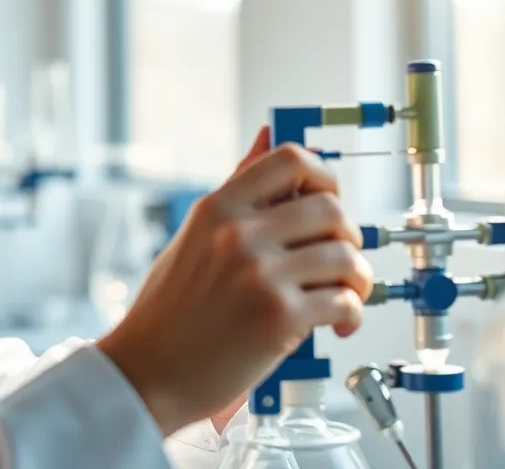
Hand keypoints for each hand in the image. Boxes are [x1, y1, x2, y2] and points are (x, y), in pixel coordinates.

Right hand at [96, 127, 372, 436]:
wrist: (147, 372)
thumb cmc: (169, 309)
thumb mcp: (195, 235)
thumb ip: (237, 188)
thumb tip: (266, 133)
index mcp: (218, 207)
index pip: (291, 158)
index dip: (324, 175)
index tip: (327, 197)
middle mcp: (239, 234)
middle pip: (330, 207)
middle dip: (348, 234)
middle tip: (339, 258)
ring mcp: (260, 274)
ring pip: (346, 256)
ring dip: (356, 279)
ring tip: (343, 295)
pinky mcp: (279, 318)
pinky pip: (344, 301)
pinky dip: (351, 314)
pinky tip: (335, 323)